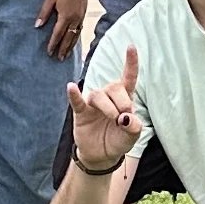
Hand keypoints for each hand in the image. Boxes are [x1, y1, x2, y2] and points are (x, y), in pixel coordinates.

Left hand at [35, 0, 88, 60]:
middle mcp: (74, 18)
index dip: (53, 44)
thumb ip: (44, 13)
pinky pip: (80, 28)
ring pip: (76, 34)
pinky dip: (77, 36)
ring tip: (67, 54)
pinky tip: (75, 38)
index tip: (49, 52)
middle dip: (63, 49)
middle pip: (68, 38)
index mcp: (65, 16)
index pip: (58, 34)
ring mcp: (81, 16)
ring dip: (71, 45)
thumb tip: (37, 26)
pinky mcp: (84, 12)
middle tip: (60, 59)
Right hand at [66, 42, 142, 173]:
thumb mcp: (132, 136)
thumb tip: (126, 117)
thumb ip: (134, 126)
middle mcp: (109, 97)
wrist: (102, 156)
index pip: (128, 78)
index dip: (130, 63)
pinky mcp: (81, 112)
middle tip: (123, 116)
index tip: (131, 47)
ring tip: (113, 118)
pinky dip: (74, 94)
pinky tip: (71, 87)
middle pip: (114, 87)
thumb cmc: (118, 141)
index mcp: (124, 99)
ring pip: (99, 95)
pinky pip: (77, 101)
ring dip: (108, 106)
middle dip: (121, 100)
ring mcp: (93, 104)